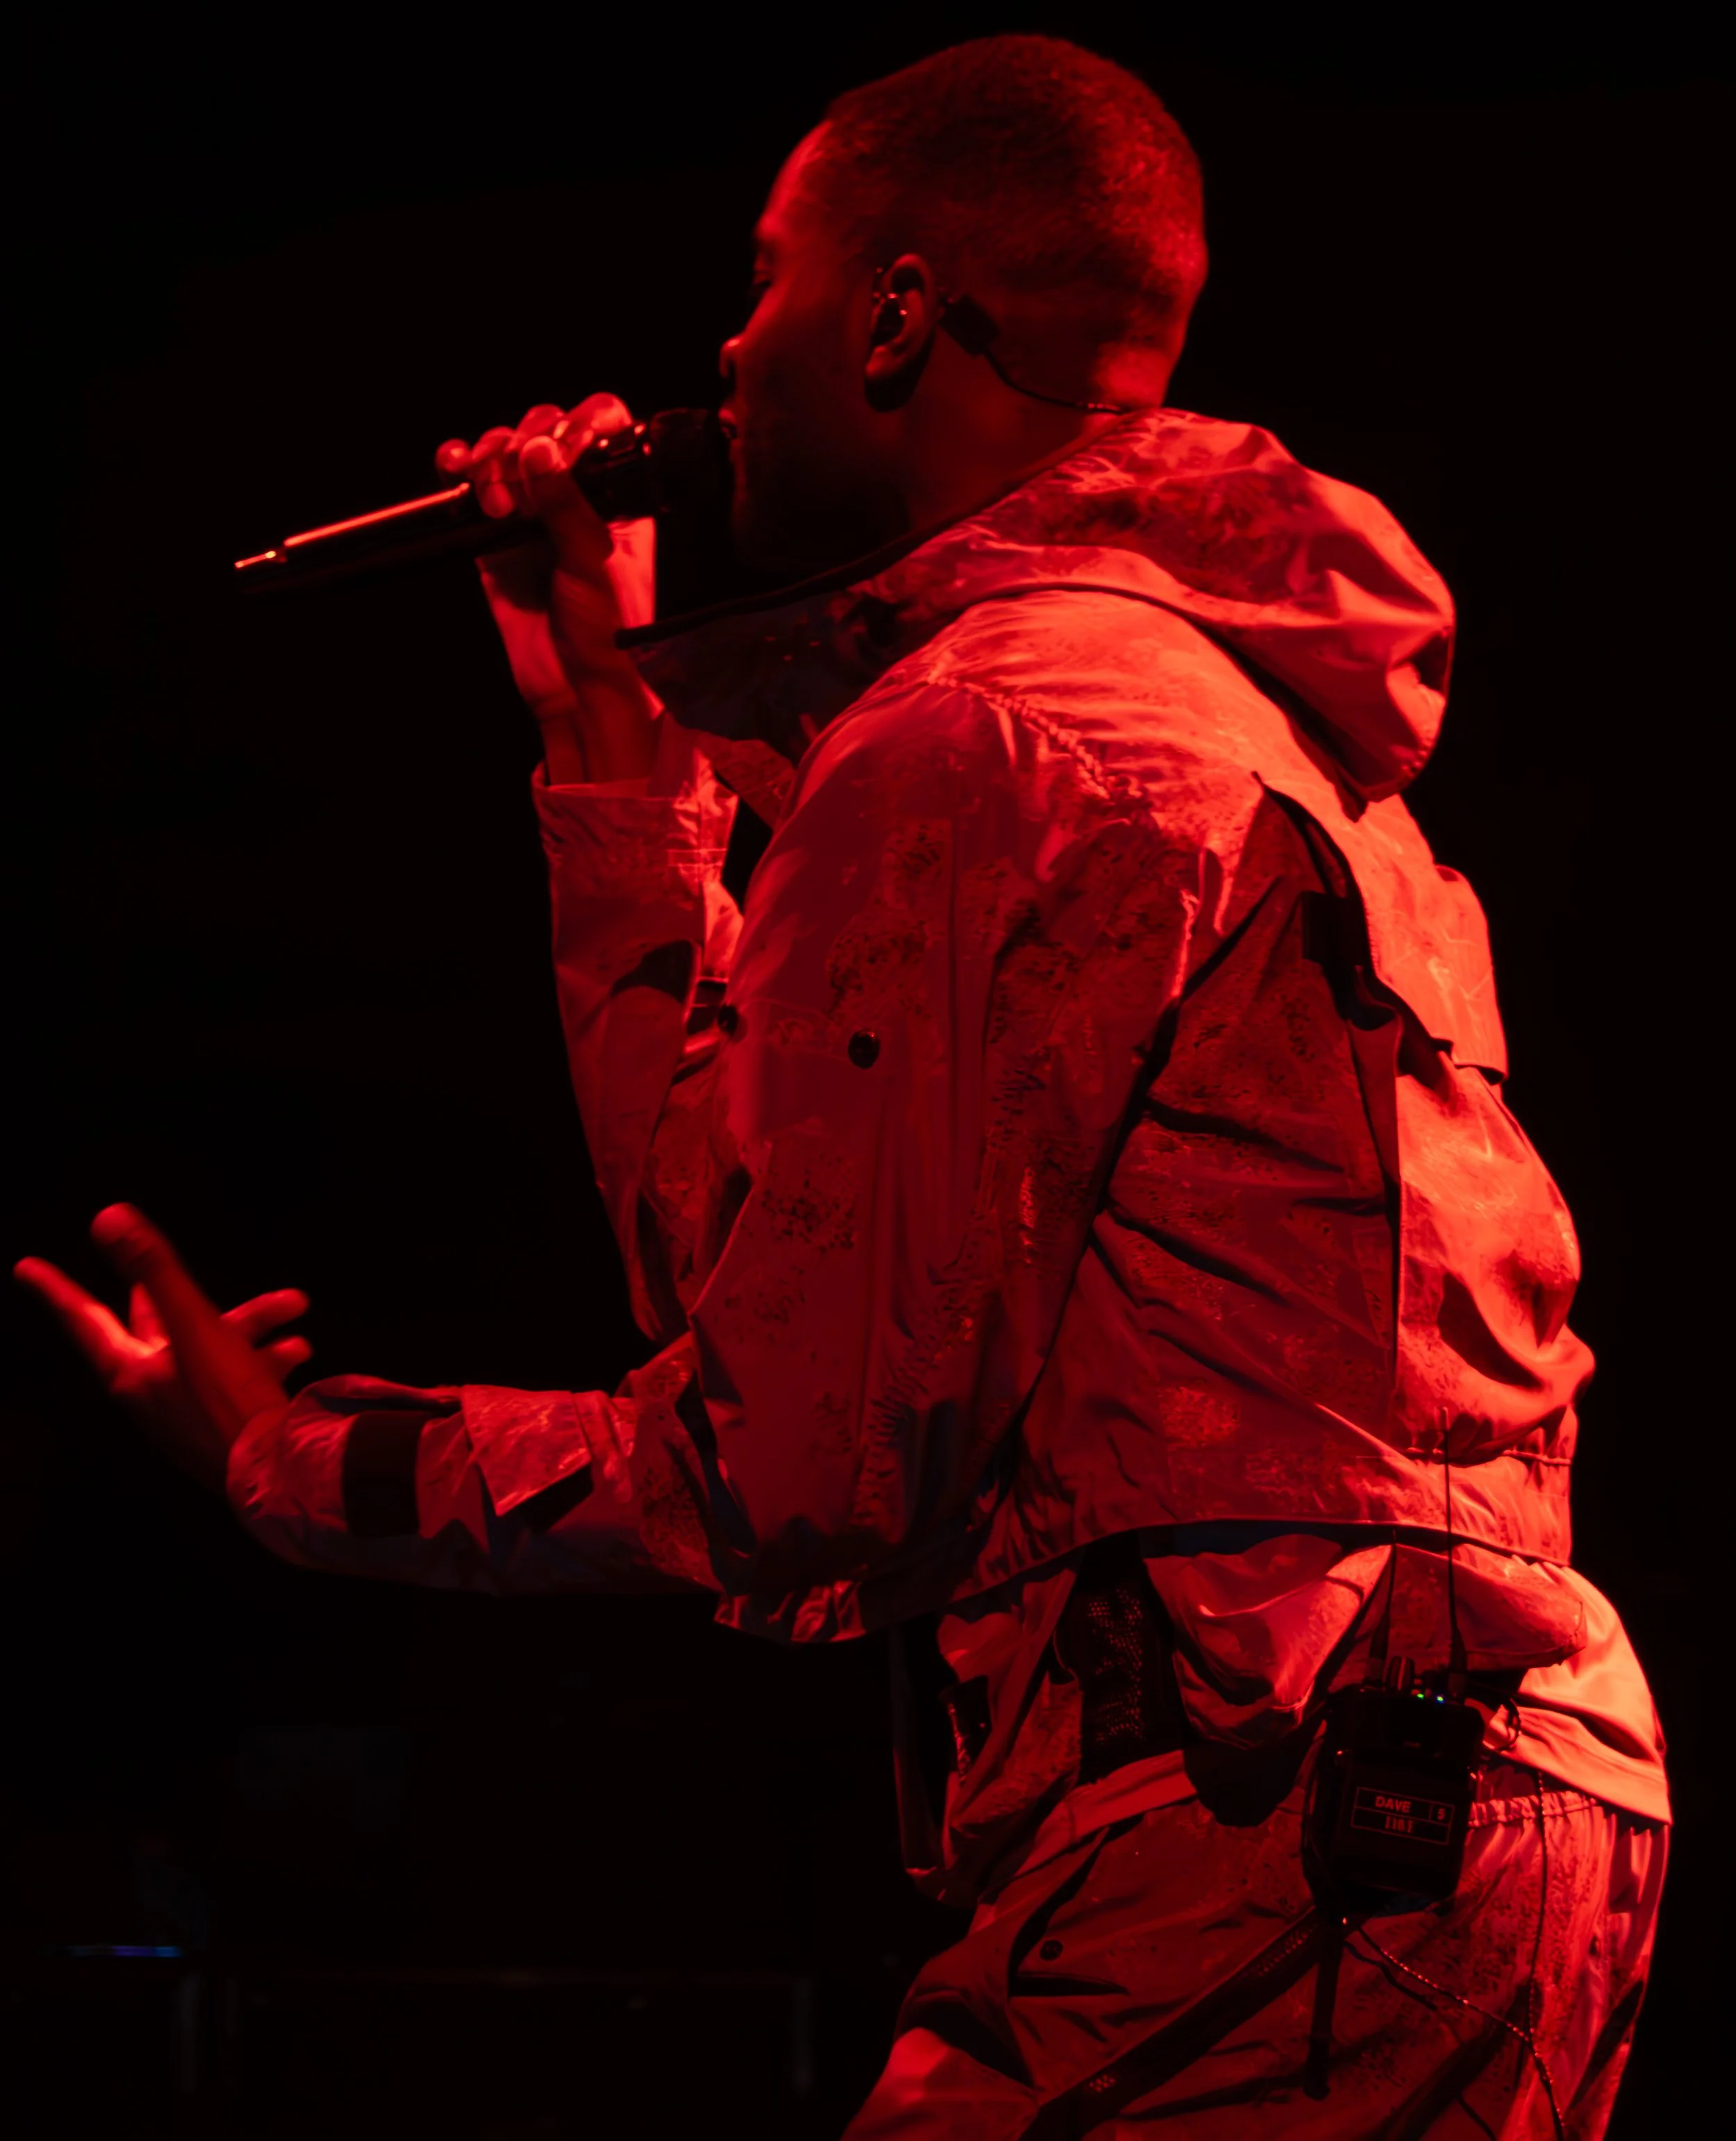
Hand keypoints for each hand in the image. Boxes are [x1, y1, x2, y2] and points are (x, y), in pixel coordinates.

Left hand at [15, 1205, 308, 1491]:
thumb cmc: (230, 1403)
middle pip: (154, 1329)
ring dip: (250, 1325)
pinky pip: (237, 1380)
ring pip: (210, 1350)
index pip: (84, 1320)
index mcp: (133, 1372)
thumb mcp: (195, 1327)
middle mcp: (152, 1394)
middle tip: (163, 1273)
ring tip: (292, 1306)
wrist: (281, 1474)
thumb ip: (156, 1270)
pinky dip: (264, 1359)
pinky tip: (297, 1349)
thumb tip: (108, 1217)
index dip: (56, 1289)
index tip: (26, 1268)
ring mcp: (187, 1414)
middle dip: (175, 1295)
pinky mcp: (223, 1428)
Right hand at [436, 394, 659, 782]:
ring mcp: (531, 514)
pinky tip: (456, 469)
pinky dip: (456, 466)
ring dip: (491, 460)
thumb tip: (538, 449)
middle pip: (541, 430)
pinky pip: (469, 487)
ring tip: (498, 505)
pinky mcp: (492, 538)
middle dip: (523, 447)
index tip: (564, 453)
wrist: (578, 689)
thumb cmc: (610, 632)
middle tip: (525, 496)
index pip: (597, 426)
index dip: (576, 426)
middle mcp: (574, 496)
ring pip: (502, 452)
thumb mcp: (596, 562)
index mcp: (615, 494)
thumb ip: (568, 504)